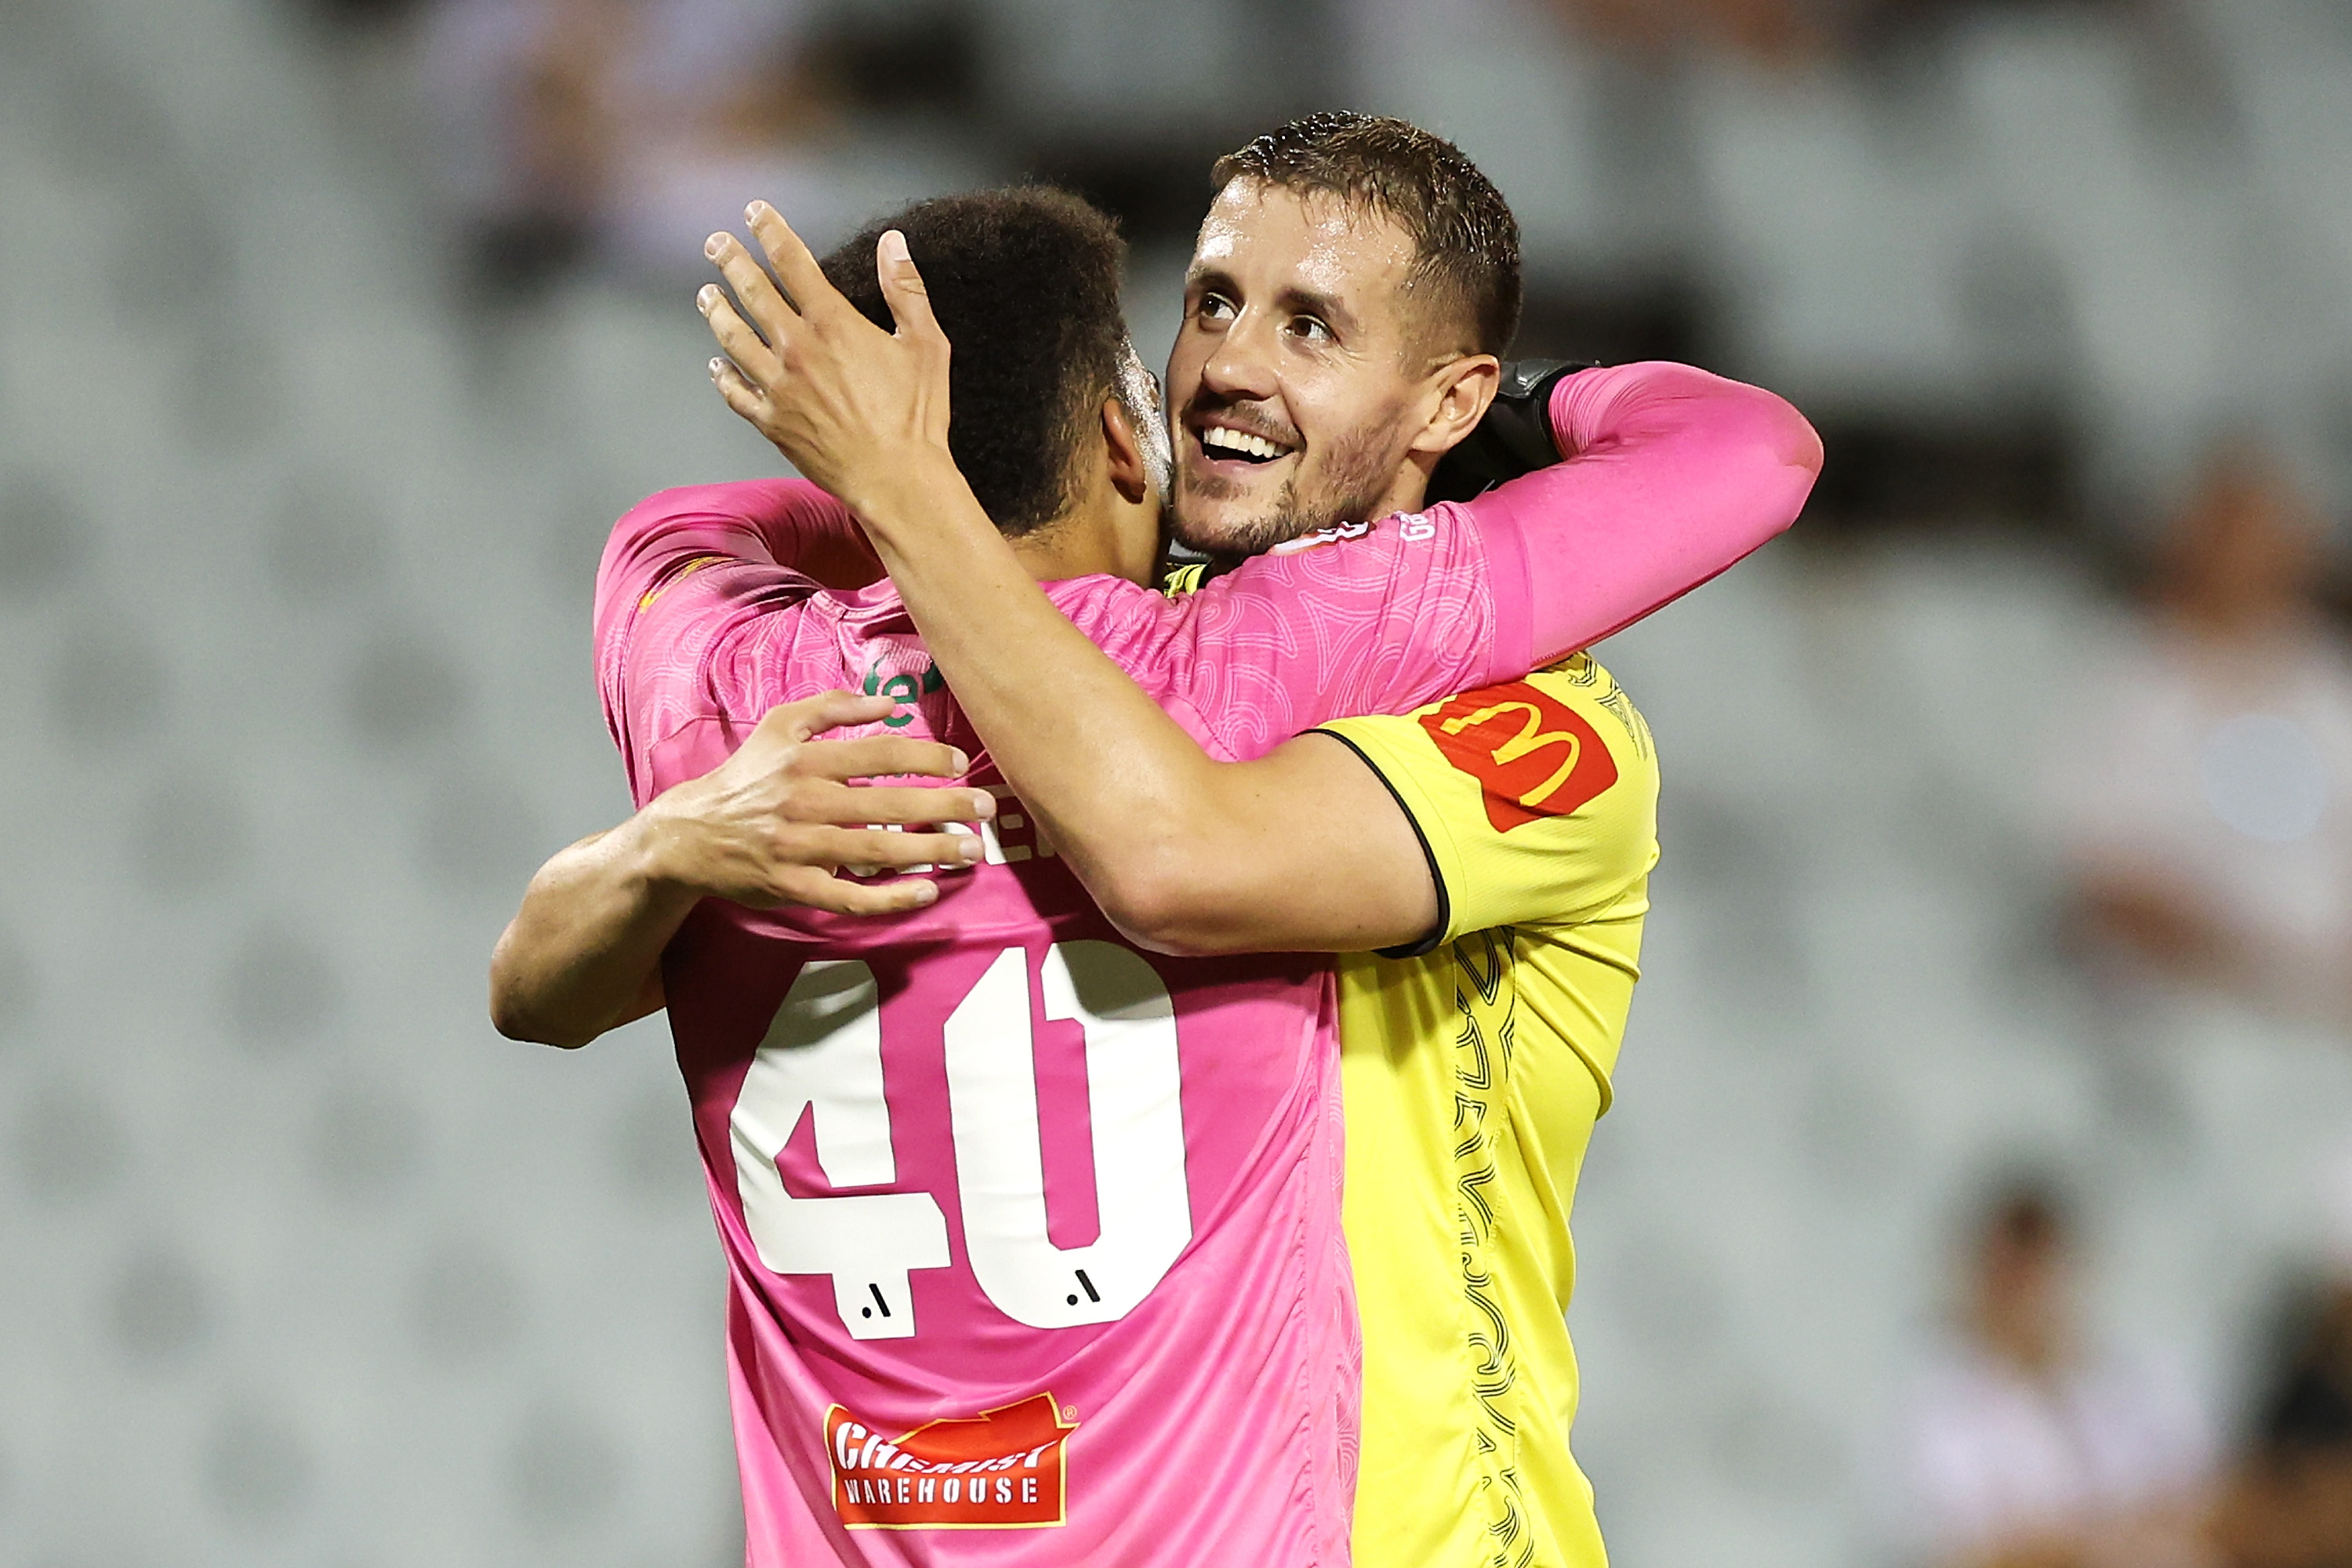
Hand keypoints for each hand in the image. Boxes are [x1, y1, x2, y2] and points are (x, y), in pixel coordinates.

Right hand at [632, 690, 993, 914]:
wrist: (691, 835)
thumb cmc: (747, 777)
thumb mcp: (779, 727)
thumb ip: (832, 707)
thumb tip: (889, 701)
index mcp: (805, 760)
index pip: (878, 754)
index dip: (925, 758)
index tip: (960, 764)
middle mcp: (804, 802)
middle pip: (886, 805)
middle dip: (943, 806)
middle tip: (986, 808)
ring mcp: (800, 849)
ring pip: (875, 851)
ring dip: (929, 851)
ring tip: (971, 850)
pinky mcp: (794, 888)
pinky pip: (849, 897)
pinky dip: (889, 899)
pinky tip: (926, 893)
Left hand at [697, 204, 952, 517]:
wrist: (896, 480)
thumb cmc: (917, 416)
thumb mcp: (927, 345)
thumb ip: (906, 290)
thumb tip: (894, 243)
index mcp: (833, 324)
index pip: (792, 263)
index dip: (771, 231)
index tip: (755, 213)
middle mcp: (796, 349)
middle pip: (752, 293)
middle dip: (731, 262)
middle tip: (715, 243)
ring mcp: (778, 386)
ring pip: (734, 338)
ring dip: (717, 311)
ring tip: (706, 295)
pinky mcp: (772, 421)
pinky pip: (735, 393)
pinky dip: (721, 375)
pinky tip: (716, 364)